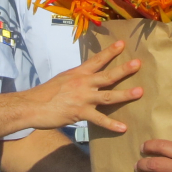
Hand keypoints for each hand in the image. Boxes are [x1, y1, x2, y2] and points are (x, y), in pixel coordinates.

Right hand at [22, 41, 142, 132]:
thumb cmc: (45, 93)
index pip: (97, 60)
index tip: (122, 44)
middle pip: (107, 75)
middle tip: (138, 63)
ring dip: (125, 94)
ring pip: (108, 96)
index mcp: (78, 73)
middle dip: (124, 69)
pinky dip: (111, 124)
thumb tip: (86, 79)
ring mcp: (83, 98)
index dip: (110, 51)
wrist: (32, 105)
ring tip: (139, 92)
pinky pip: (99, 119)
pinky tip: (123, 127)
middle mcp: (83, 83)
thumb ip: (76, 79)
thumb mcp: (62, 80)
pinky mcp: (80, 113)